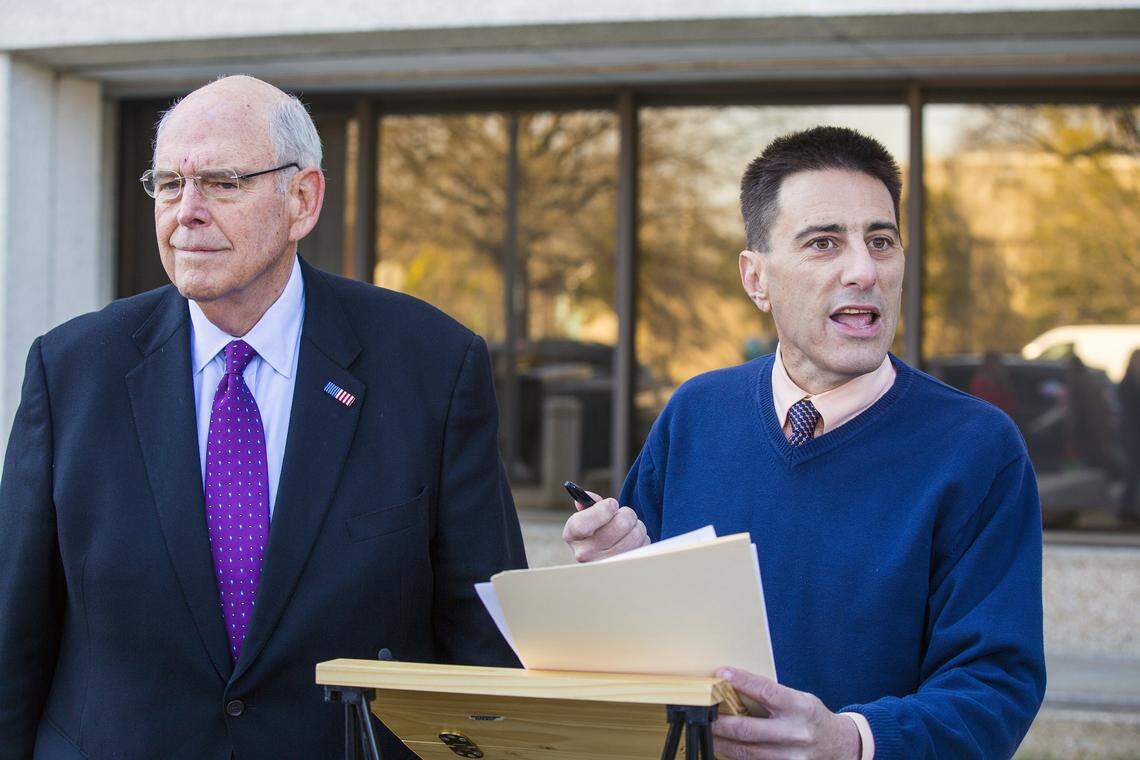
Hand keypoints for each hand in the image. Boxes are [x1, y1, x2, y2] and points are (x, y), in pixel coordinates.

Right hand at [561, 490, 649, 561]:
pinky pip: (643, 544)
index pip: (583, 524)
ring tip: (629, 528)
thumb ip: (589, 505)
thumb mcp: (587, 518)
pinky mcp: (625, 568)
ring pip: (636, 533)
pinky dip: (642, 538)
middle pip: (621, 524)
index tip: (612, 504)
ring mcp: (606, 564)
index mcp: (572, 536)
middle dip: (626, 513)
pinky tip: (632, 541)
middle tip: (623, 515)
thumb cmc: (594, 532)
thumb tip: (589, 496)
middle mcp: (585, 554)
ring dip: (636, 525)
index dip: (603, 510)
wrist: (601, 560)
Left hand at [712, 668, 860, 759]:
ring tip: (707, 731)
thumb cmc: (812, 717)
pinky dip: (735, 755)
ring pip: (745, 752)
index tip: (721, 673)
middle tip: (703, 713)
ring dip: (721, 741)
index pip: (766, 691)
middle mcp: (796, 733)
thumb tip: (734, 687)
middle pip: (748, 729)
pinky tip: (723, 747)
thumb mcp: (798, 699)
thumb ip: (771, 696)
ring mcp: (791, 757)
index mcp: (800, 707)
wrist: (839, 746)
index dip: (742, 681)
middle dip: (720, 721)